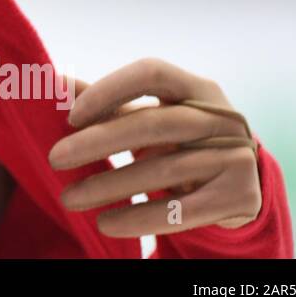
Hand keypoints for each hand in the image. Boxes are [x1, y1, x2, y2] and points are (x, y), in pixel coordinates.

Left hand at [48, 58, 261, 236]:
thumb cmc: (180, 139)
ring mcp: (236, 157)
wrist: (241, 181)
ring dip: (109, 186)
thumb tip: (56, 82)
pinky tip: (105, 223)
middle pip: (154, 124)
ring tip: (69, 198)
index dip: (110, 89)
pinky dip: (139, 218)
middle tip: (54, 158)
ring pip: (163, 171)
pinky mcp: (240, 196)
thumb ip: (107, 100)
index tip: (71, 116)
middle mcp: (223, 118)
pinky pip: (182, 211)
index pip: (152, 73)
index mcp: (197, 88)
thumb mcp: (151, 115)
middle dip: (98, 142)